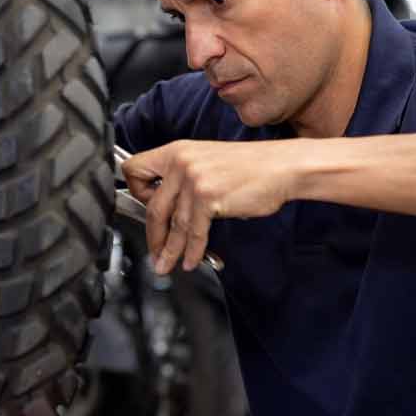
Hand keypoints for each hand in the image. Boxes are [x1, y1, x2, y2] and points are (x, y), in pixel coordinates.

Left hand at [121, 140, 298, 274]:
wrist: (281, 166)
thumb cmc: (250, 166)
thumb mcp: (207, 161)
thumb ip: (183, 177)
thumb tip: (167, 205)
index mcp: (176, 151)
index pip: (134, 169)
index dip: (136, 193)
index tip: (144, 208)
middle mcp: (180, 162)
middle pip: (152, 206)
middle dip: (153, 236)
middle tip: (154, 252)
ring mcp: (193, 179)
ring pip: (173, 224)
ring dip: (170, 250)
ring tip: (168, 264)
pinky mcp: (208, 197)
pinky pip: (194, 232)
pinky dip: (192, 251)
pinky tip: (190, 259)